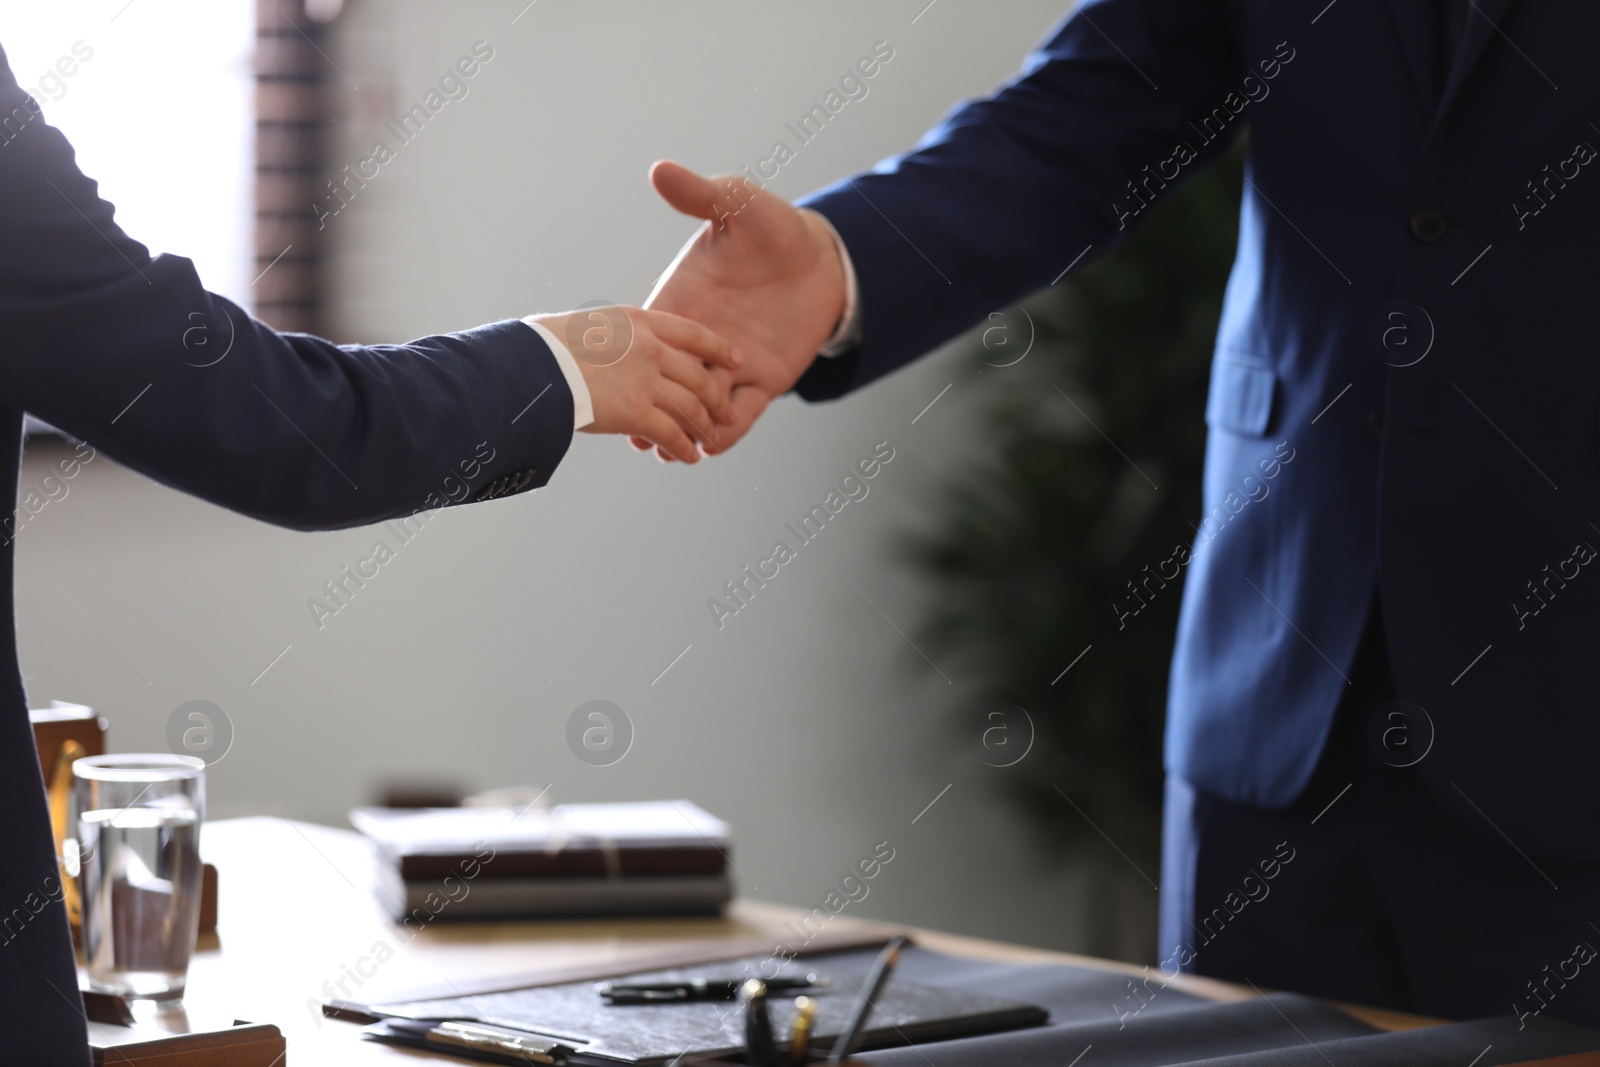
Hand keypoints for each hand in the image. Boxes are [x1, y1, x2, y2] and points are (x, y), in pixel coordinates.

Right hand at [530, 306, 737, 463]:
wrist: (531, 364)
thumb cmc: (544, 346)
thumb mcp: (589, 327)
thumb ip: (614, 339)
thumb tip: (613, 351)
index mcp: (639, 321)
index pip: (693, 333)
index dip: (718, 349)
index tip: (734, 360)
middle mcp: (651, 348)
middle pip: (699, 376)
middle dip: (716, 399)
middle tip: (725, 414)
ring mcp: (646, 381)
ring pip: (692, 408)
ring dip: (704, 427)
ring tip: (710, 440)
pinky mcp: (637, 414)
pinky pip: (673, 435)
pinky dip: (684, 448)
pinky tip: (689, 458)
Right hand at [639, 160, 847, 458]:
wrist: (820, 256)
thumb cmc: (771, 227)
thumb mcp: (736, 205)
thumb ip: (700, 194)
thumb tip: (660, 170)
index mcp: (683, 301)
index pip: (651, 336)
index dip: (632, 361)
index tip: (610, 382)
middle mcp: (702, 339)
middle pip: (670, 381)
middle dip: (652, 408)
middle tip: (633, 436)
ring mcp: (732, 363)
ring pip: (702, 405)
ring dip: (685, 428)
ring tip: (670, 450)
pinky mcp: (765, 379)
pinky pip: (742, 412)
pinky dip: (728, 430)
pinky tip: (713, 446)